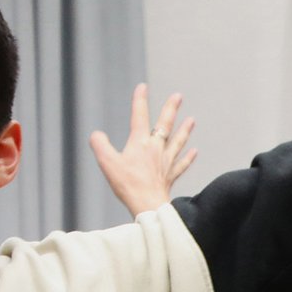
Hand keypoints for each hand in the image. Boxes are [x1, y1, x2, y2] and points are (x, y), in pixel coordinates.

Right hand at [89, 85, 196, 216]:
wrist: (148, 204)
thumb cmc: (127, 184)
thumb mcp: (106, 161)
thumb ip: (99, 144)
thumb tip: (97, 134)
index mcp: (140, 143)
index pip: (139, 116)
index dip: (140, 100)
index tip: (143, 86)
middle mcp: (156, 149)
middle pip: (165, 125)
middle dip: (171, 109)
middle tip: (179, 96)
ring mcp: (166, 162)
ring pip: (178, 142)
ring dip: (185, 130)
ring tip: (192, 120)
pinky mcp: (170, 176)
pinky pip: (181, 164)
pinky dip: (188, 157)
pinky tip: (194, 151)